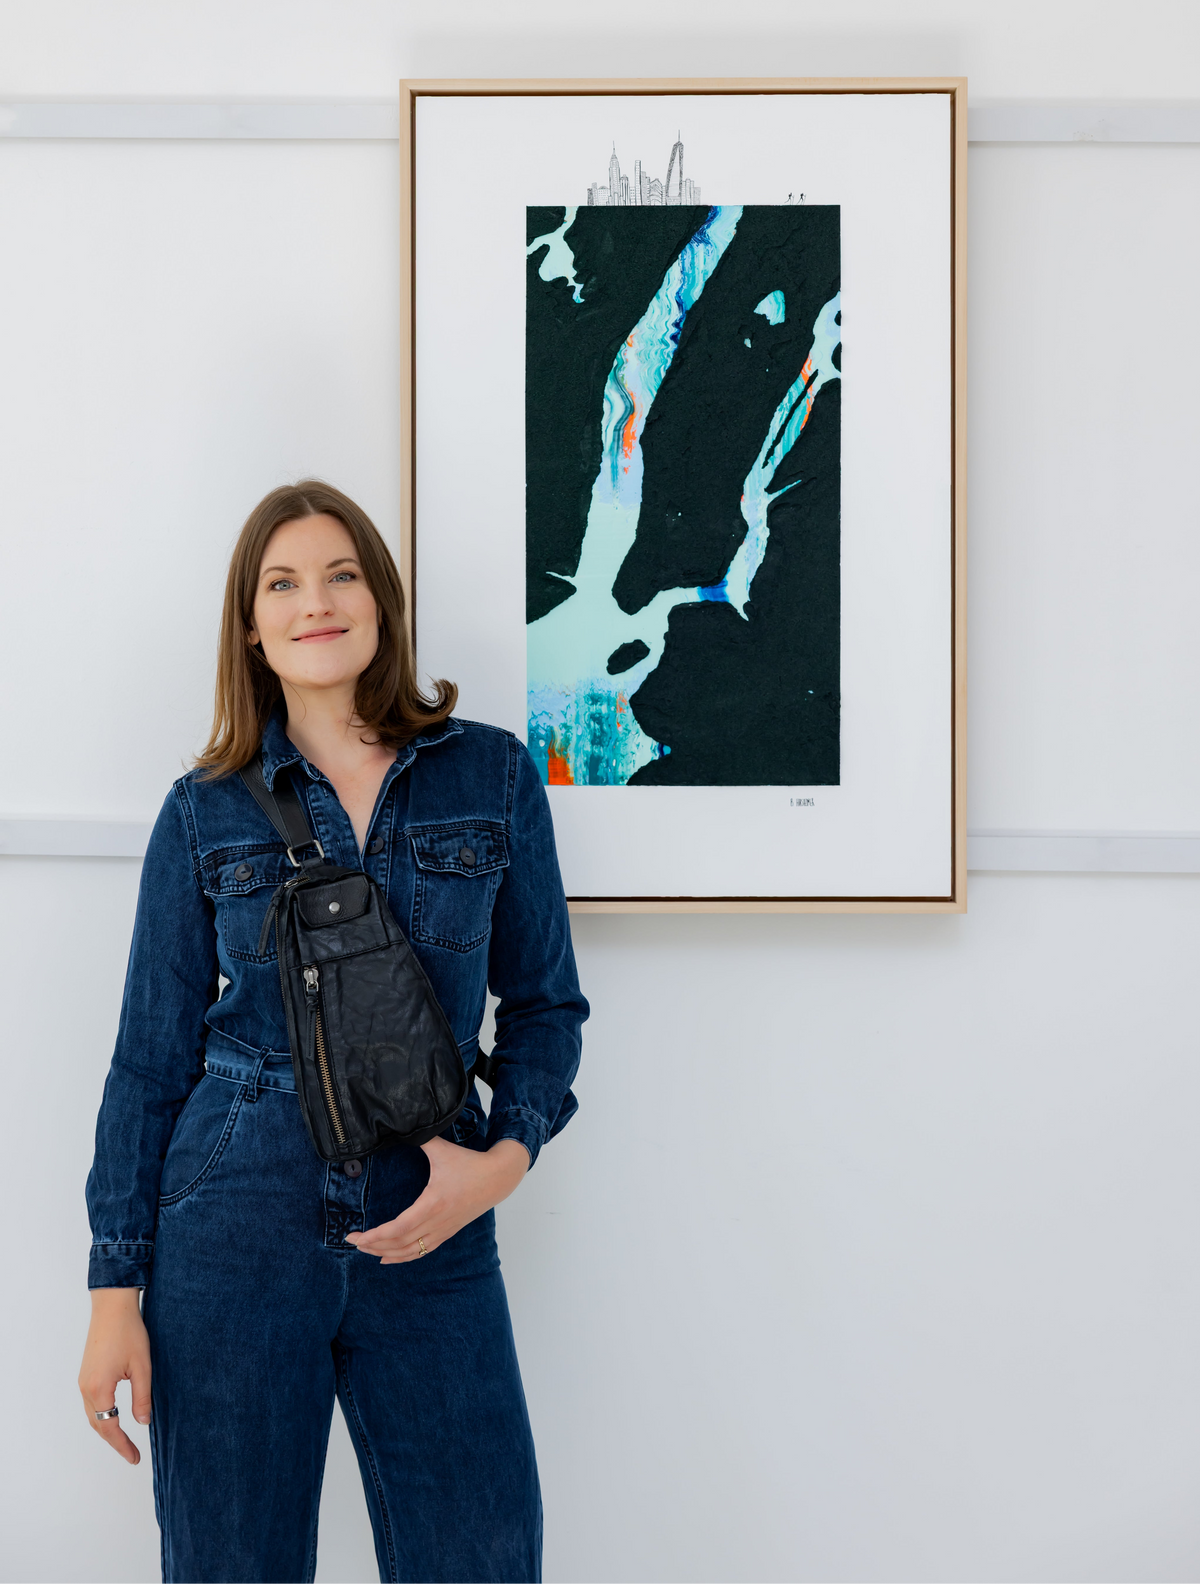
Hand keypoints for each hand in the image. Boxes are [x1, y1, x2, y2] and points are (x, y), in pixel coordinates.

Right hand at [78, 1288, 151, 1464]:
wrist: (112, 1307)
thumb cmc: (129, 1332)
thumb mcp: (142, 1367)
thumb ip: (142, 1397)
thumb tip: (143, 1423)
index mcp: (99, 1389)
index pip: (109, 1428)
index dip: (122, 1445)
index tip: (135, 1458)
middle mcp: (86, 1388)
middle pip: (97, 1425)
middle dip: (114, 1441)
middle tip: (132, 1454)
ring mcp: (83, 1381)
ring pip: (92, 1416)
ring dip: (106, 1429)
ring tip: (124, 1441)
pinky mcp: (85, 1374)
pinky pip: (91, 1404)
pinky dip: (101, 1416)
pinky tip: (114, 1417)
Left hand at [345, 1137, 528, 1264]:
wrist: (498, 1178)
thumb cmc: (469, 1163)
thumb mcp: (443, 1150)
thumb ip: (422, 1139)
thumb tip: (399, 1128)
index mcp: (433, 1203)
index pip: (399, 1228)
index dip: (375, 1235)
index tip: (356, 1235)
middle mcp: (437, 1222)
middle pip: (400, 1243)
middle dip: (373, 1245)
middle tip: (352, 1242)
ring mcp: (443, 1230)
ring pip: (411, 1251)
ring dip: (386, 1254)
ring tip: (366, 1251)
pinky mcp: (447, 1233)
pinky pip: (422, 1251)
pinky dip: (403, 1258)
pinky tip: (388, 1259)